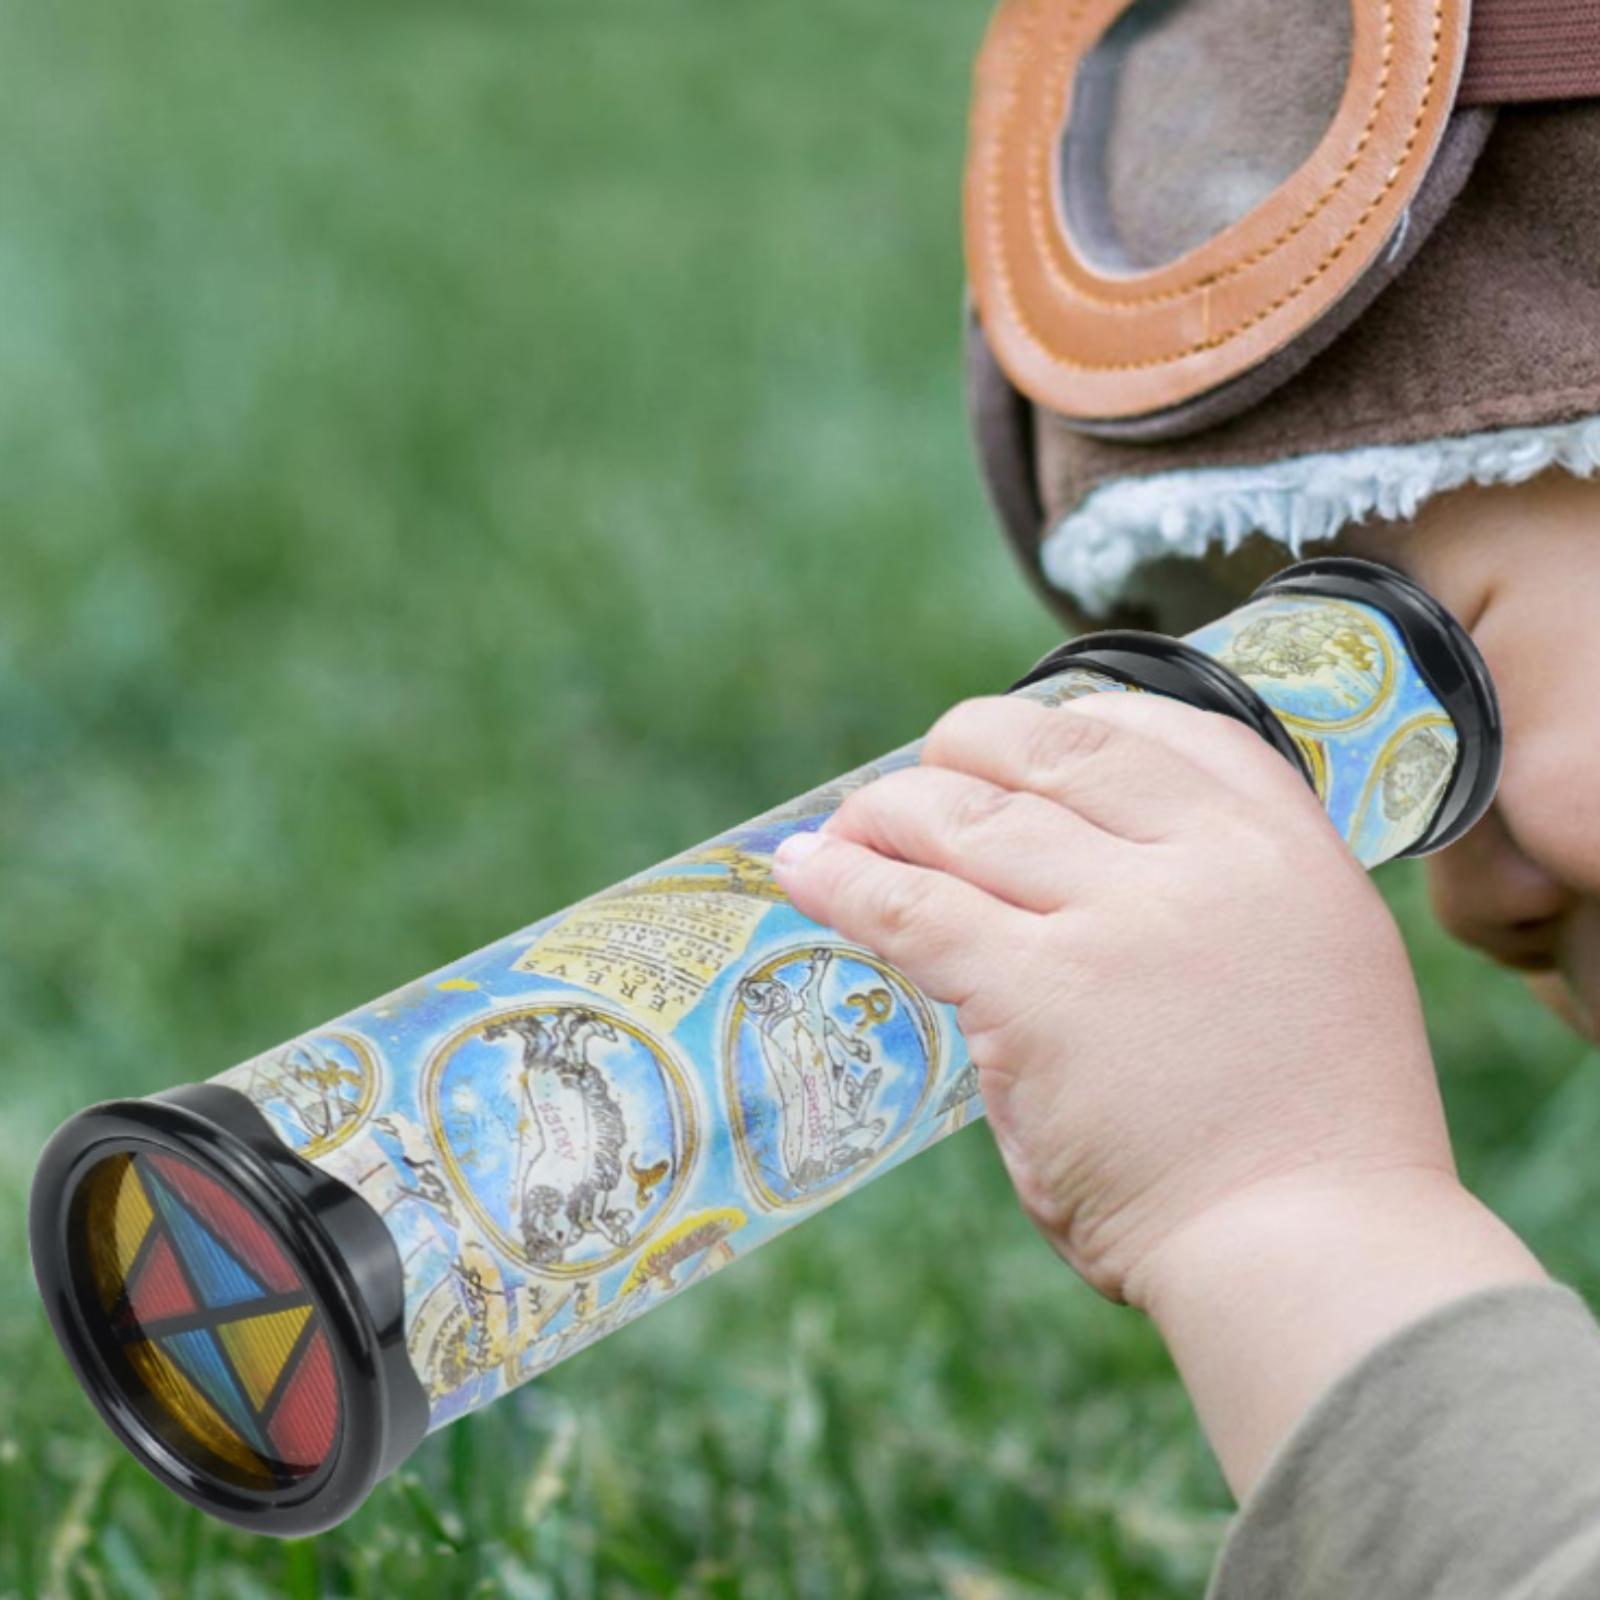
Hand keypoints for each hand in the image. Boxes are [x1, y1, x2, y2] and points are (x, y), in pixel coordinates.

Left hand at [773, 691, 1543, 1491]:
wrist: (1310, 1251)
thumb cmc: (1312, 1144)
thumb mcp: (1314, 967)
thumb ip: (1214, 899)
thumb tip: (1081, 874)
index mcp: (1284, 849)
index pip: (1166, 729)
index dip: (1075, 722)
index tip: (1021, 746)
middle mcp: (1204, 861)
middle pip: (1053, 752)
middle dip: (968, 747)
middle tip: (922, 776)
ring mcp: (1116, 920)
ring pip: (967, 818)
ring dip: (890, 811)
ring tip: (845, 828)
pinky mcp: (1034, 993)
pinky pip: (912, 906)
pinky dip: (845, 881)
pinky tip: (805, 870)